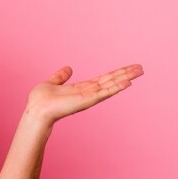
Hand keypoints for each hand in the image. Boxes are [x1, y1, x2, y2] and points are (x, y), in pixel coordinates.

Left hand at [26, 64, 143, 124]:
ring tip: (139, 72)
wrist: (36, 111)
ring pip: (111, 85)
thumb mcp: (51, 83)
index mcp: (81, 88)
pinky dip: (116, 87)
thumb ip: (61, 76)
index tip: (127, 68)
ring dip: (125, 78)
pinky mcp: (87, 100)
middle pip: (110, 81)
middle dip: (125, 74)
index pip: (102, 79)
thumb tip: (69, 68)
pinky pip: (105, 93)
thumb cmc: (40, 100)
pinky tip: (128, 83)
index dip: (115, 73)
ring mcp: (89, 97)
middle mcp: (88, 92)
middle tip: (141, 68)